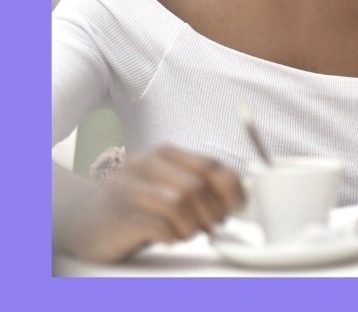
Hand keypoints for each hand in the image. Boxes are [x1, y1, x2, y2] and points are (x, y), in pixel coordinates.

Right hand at [56, 144, 243, 262]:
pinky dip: (173, 236)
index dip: (232, 189)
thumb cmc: (136, 205)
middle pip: (198, 186)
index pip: (211, 165)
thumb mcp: (168, 185)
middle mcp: (146, 165)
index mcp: (165, 154)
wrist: (83, 221)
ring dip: (194, 225)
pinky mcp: (120, 217)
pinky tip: (169, 238)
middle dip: (214, 211)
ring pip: (180, 203)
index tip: (238, 207)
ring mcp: (130, 190)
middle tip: (213, 226)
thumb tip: (239, 197)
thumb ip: (199, 184)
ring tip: (189, 232)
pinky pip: (160, 227)